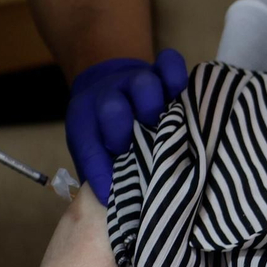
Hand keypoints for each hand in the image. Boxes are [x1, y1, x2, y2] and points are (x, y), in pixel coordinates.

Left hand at [66, 49, 188, 203]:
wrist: (106, 83)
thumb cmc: (103, 129)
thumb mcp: (91, 148)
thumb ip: (100, 171)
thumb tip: (111, 203)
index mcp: (86, 120)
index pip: (89, 146)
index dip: (100, 169)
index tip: (111, 189)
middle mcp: (110, 97)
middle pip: (113, 108)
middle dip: (123, 131)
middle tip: (134, 148)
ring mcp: (135, 81)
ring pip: (143, 84)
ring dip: (152, 105)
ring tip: (162, 124)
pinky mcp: (160, 71)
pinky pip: (169, 62)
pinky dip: (176, 75)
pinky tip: (180, 93)